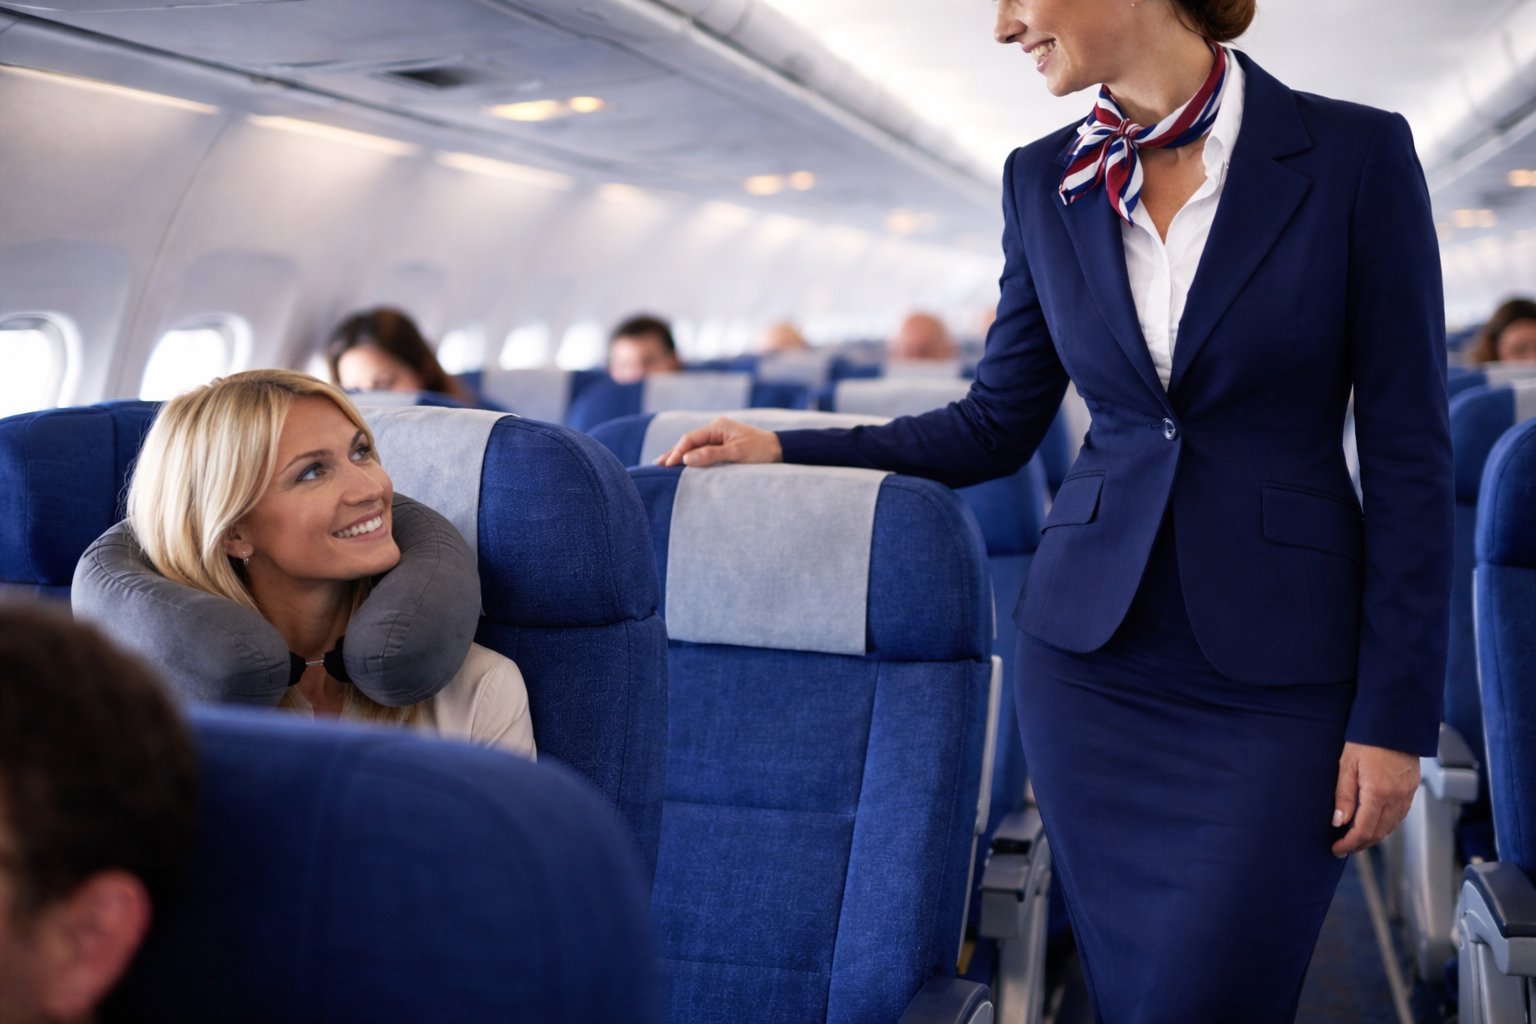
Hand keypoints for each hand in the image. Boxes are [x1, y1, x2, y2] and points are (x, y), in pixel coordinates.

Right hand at [654, 417, 782, 467]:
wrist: (781, 450)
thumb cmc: (762, 451)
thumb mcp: (737, 454)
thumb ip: (711, 455)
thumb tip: (687, 458)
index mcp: (718, 426)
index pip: (691, 438)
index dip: (678, 452)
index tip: (668, 465)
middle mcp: (716, 429)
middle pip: (689, 441)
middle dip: (674, 453)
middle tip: (657, 465)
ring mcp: (719, 436)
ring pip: (694, 446)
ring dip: (680, 455)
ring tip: (662, 464)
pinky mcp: (723, 445)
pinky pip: (702, 450)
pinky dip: (691, 457)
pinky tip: (682, 463)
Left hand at [1331, 741, 1419, 856]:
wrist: (1393, 722)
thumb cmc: (1366, 739)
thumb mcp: (1346, 765)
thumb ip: (1343, 796)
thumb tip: (1339, 822)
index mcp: (1378, 792)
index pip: (1364, 829)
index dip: (1350, 843)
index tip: (1337, 849)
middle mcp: (1396, 797)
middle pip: (1379, 832)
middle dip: (1361, 844)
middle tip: (1344, 848)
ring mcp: (1407, 793)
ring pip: (1391, 826)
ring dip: (1374, 836)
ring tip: (1356, 839)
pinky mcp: (1411, 788)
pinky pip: (1400, 815)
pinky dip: (1386, 824)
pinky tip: (1375, 823)